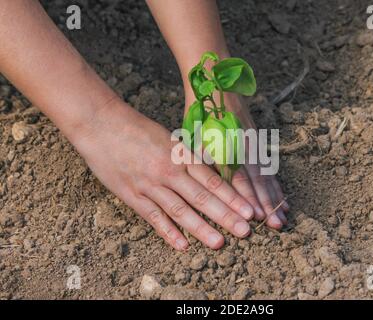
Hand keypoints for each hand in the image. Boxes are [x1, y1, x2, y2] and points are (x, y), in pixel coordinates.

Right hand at [72, 101, 254, 249]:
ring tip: (218, 242)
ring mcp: (150, 184)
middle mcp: (169, 170)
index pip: (213, 179)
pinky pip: (153, 216)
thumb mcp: (170, 138)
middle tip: (245, 231)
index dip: (232, 196)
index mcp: (181, 155)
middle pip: (201, 196)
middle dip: (225, 215)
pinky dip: (168, 232)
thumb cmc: (139, 129)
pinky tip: (182, 245)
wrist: (102, 124)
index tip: (250, 210)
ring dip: (200, 228)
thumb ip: (190, 156)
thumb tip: (213, 170)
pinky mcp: (132, 195)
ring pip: (180, 209)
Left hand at [185, 93, 288, 228]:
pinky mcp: (259, 140)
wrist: (217, 82)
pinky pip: (269, 165)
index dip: (248, 198)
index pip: (240, 178)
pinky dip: (275, 181)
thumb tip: (210, 187)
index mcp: (228, 147)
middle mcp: (245, 148)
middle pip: (259, 180)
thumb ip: (205, 160)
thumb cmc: (202, 112)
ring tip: (284, 215)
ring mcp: (255, 144)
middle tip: (276, 225)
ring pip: (267, 174)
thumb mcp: (197, 135)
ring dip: (275, 196)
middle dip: (267, 204)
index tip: (256, 217)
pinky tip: (280, 193)